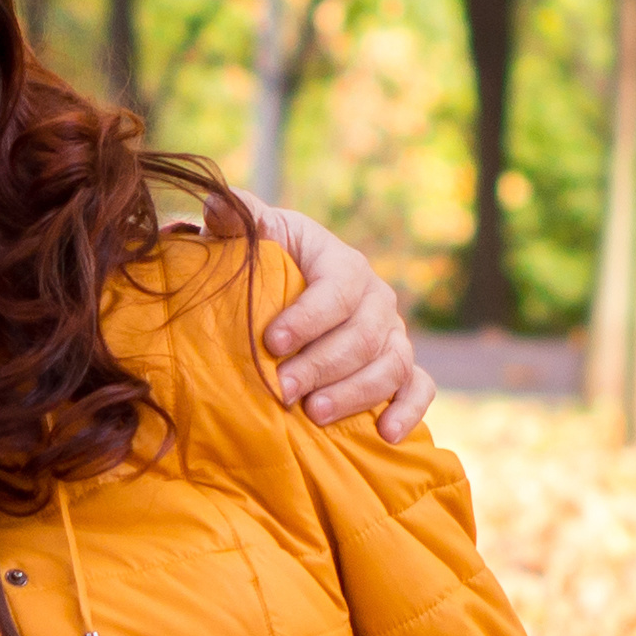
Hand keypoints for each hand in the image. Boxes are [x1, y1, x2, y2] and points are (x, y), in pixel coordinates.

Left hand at [207, 190, 434, 441]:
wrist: (287, 291)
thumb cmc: (265, 264)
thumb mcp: (251, 237)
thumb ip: (236, 220)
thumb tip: (216, 201)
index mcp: (343, 264)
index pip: (337, 289)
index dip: (308, 317)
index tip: (271, 343)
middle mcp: (376, 299)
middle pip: (363, 335)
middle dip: (323, 365)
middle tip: (285, 391)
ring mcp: (393, 335)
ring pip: (391, 365)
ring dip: (356, 393)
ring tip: (315, 415)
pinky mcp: (401, 367)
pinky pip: (419, 387)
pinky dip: (409, 409)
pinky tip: (386, 434)